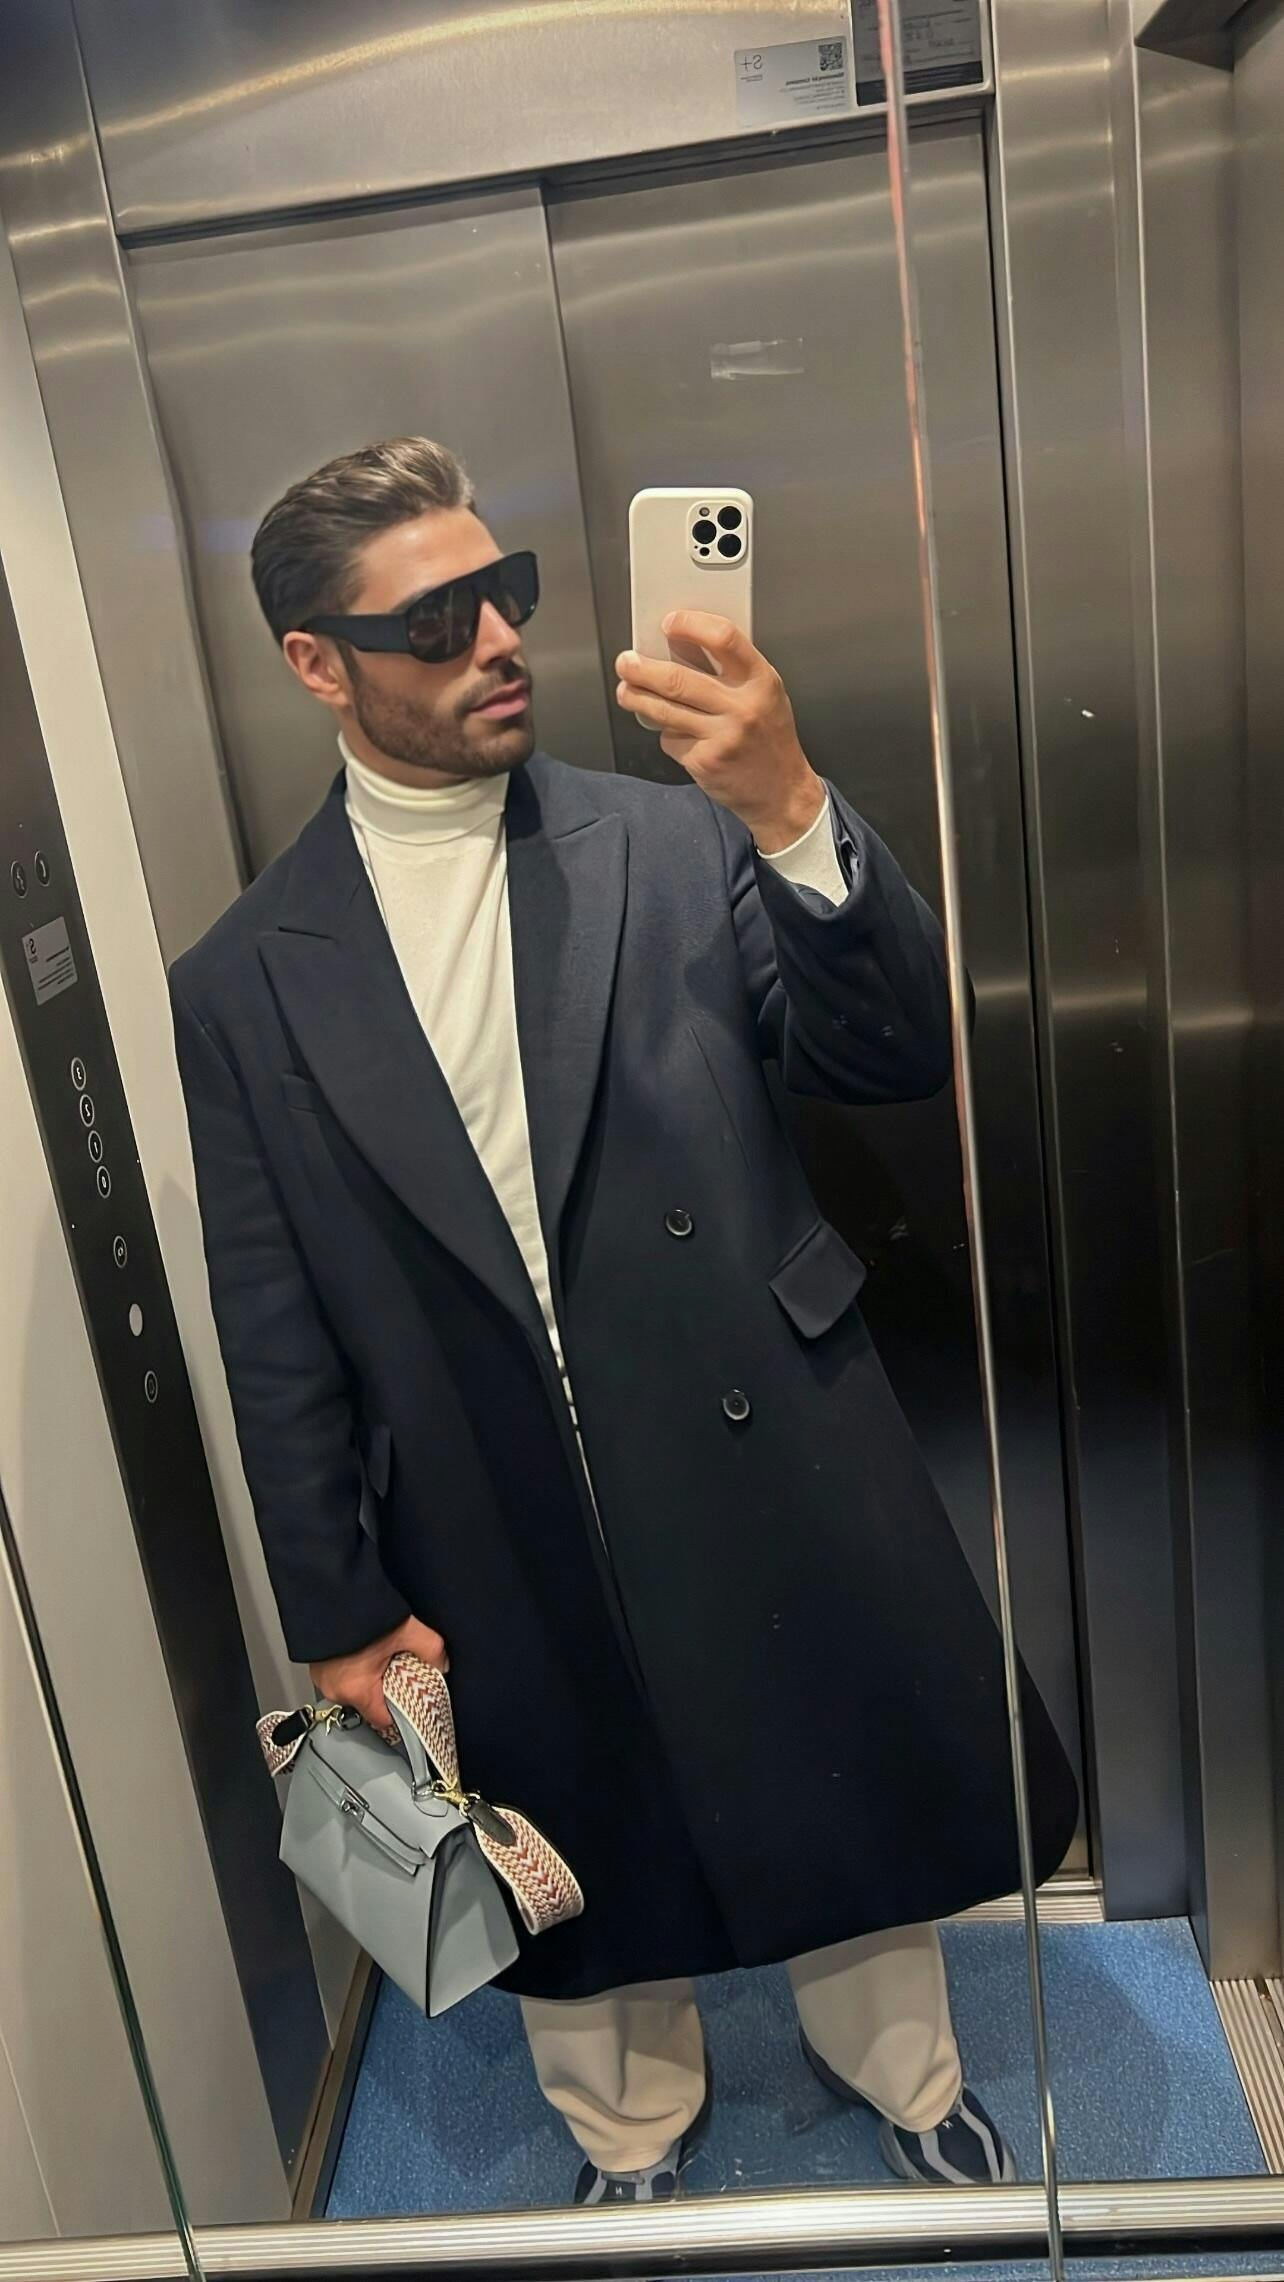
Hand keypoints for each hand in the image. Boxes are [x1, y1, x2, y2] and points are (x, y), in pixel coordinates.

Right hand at [310, 1613, 448, 1740]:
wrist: (329, 1594)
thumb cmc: (362, 1615)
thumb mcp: (406, 1631)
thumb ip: (431, 1650)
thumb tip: (443, 1663)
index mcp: (357, 1691)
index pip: (383, 1720)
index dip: (400, 1712)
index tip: (409, 1700)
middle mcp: (335, 1691)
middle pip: (368, 1704)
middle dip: (383, 1690)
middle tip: (394, 1668)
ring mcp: (322, 1680)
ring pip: (353, 1690)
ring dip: (366, 1678)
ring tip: (376, 1657)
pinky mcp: (316, 1666)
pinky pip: (339, 1676)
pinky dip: (351, 1668)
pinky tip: (360, 1652)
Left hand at [615, 613, 825, 851]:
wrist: (782, 792)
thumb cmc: (769, 737)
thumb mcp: (765, 695)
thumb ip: (732, 671)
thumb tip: (681, 647)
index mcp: (761, 680)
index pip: (724, 638)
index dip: (691, 625)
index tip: (670, 623)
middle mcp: (743, 707)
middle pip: (679, 679)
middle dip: (642, 669)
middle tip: (626, 662)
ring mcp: (723, 736)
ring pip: (665, 710)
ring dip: (636, 697)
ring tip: (625, 690)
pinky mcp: (704, 761)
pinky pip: (671, 738)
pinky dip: (666, 733)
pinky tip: (674, 731)